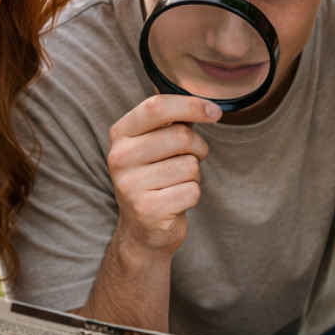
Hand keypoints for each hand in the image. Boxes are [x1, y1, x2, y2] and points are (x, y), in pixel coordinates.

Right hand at [106, 94, 221, 256]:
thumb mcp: (155, 144)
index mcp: (121, 134)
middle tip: (192, 158)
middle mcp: (120, 158)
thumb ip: (174, 122)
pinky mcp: (148, 210)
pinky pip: (192, 191)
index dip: (190, 105)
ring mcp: (131, 186)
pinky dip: (192, 195)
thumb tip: (208, 106)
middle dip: (198, 147)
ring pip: (190, 166)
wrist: (142, 230)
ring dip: (194, 174)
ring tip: (176, 183)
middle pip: (181, 136)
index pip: (156, 107)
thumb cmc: (155, 178)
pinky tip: (176, 201)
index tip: (214, 111)